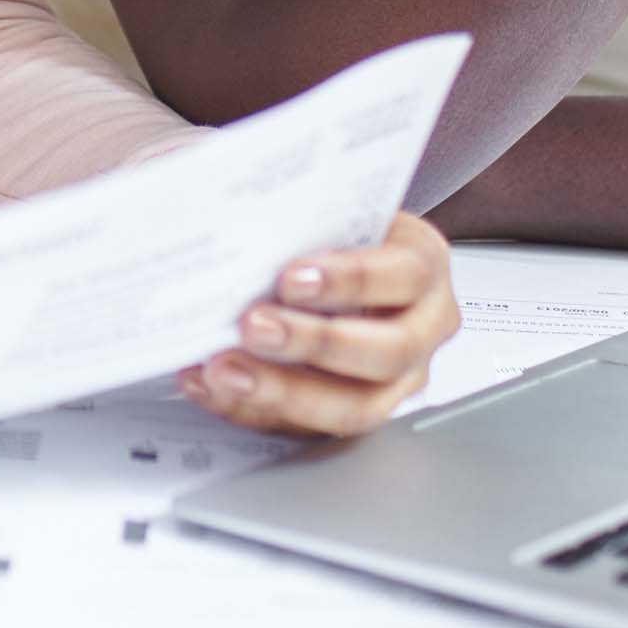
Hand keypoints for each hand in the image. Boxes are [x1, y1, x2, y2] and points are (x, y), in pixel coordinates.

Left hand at [180, 212, 457, 437]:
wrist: (311, 252)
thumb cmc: (319, 222)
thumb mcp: (316, 199)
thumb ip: (288, 203)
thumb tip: (222, 200)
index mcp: (420, 262)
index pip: (403, 275)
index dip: (351, 280)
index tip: (290, 277)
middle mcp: (421, 326)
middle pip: (386, 351)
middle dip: (313, 342)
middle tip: (252, 326)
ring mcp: (394, 380)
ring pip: (354, 407)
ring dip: (283, 391)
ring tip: (224, 369)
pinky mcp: (350, 410)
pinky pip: (306, 428)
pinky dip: (250, 409)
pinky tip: (206, 383)